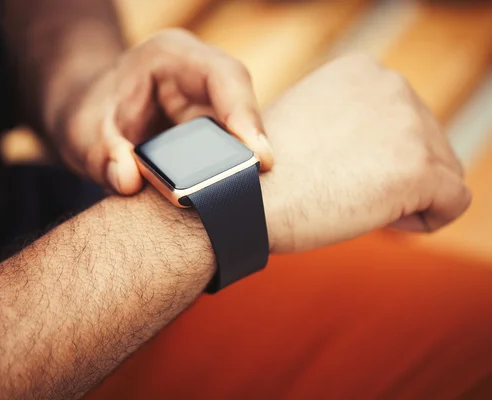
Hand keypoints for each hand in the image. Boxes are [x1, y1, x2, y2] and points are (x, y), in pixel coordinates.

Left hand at [47, 29, 273, 193]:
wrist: (87, 111)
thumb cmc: (89, 112)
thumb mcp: (83, 131)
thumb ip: (101, 154)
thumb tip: (128, 181)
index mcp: (170, 56)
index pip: (223, 76)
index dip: (245, 114)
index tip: (259, 156)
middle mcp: (197, 75)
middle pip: (241, 105)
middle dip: (250, 145)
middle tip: (252, 187)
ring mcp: (207, 101)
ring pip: (241, 129)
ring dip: (243, 162)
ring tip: (245, 198)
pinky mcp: (210, 126)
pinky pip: (231, 146)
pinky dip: (232, 169)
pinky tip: (232, 195)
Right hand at [261, 55, 470, 252]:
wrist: (243, 197)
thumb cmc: (262, 173)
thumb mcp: (307, 124)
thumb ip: (347, 122)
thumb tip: (375, 148)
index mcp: (362, 71)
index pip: (404, 117)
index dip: (380, 155)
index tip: (344, 174)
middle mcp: (391, 85)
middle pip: (430, 141)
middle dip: (398, 175)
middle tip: (350, 195)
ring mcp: (408, 125)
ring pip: (445, 170)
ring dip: (412, 196)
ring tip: (362, 207)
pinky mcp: (418, 168)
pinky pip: (453, 203)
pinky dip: (428, 220)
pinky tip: (386, 223)